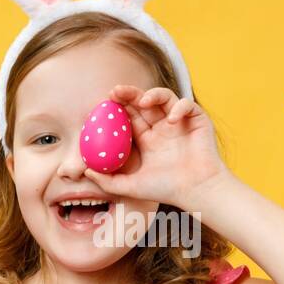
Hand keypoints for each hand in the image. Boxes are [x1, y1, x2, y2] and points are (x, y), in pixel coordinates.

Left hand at [82, 85, 231, 211]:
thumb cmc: (167, 190)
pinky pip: (187, 105)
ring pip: (164, 98)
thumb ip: (108, 181)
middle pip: (144, 102)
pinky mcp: (197, 120)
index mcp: (148, 139)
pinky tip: (172, 120)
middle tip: (115, 92)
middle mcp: (162, 128)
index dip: (118, 107)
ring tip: (143, 101)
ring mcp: (180, 123)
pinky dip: (180, 108)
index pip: (130, 116)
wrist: (197, 192)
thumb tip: (86, 171)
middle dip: (129, 94)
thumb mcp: (132, 187)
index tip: (103, 103)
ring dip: (153, 95)